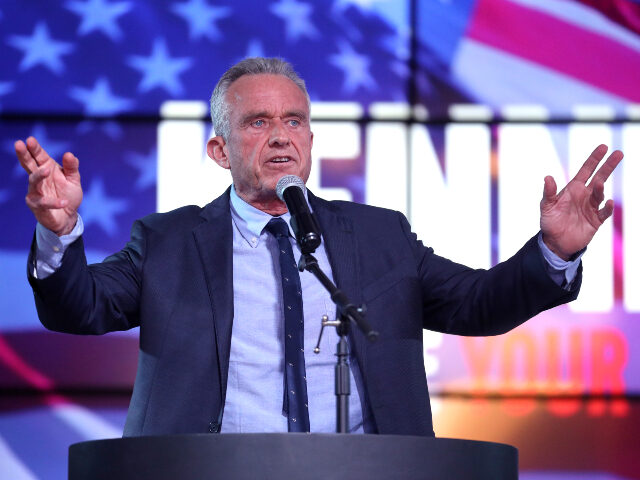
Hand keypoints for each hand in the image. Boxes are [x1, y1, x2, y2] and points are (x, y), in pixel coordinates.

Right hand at [15, 136, 82, 235]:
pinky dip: (54, 202)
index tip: (30, 139)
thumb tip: (69, 154)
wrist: (68, 216)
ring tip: (47, 170)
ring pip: (33, 181)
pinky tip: (64, 202)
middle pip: (29, 165)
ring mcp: (35, 191)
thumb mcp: (73, 180)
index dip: (34, 148)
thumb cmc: (68, 195)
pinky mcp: (36, 205)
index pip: (39, 156)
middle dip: (24, 155)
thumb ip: (71, 167)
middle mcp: (39, 179)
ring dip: (39, 175)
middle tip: (19, 144)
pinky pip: (44, 203)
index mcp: (47, 168)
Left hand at [540, 144, 622, 259]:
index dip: (594, 159)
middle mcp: (585, 195)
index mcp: (573, 189)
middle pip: (600, 177)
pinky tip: (609, 202)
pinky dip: (608, 208)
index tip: (604, 147)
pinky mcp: (596, 220)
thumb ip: (548, 192)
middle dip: (608, 165)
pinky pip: (605, 212)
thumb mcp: (546, 206)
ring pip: (600, 194)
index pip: (586, 170)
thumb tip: (547, 177)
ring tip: (598, 183)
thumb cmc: (550, 221)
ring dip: (600, 189)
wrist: (555, 242)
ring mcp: (592, 207)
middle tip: (619, 153)